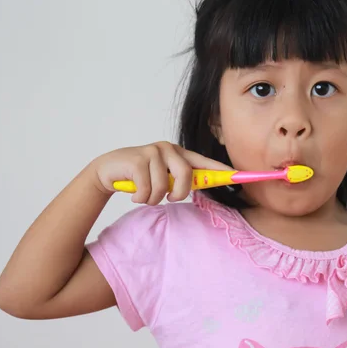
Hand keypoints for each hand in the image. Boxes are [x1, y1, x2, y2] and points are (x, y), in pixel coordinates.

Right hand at [89, 141, 232, 204]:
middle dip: (179, 193)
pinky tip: (134, 192)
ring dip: (154, 198)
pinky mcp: (137, 159)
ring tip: (145, 194)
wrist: (107, 171)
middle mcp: (168, 149)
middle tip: (169, 198)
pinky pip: (148, 189)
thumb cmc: (140, 176)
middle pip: (186, 175)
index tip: (239, 177)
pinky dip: (141, 198)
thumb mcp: (163, 177)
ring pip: (165, 186)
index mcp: (179, 153)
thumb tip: (202, 187)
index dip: (222, 171)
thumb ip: (180, 179)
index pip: (205, 163)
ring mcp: (152, 152)